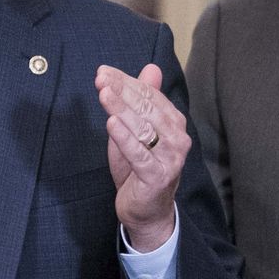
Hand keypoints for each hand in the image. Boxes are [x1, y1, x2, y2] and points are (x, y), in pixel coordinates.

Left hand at [94, 64, 185, 251]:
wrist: (147, 211)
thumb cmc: (140, 168)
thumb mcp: (138, 130)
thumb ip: (143, 100)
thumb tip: (151, 67)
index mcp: (174, 123)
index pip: (150, 95)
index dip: (127, 82)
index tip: (104, 72)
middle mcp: (178, 138)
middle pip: (147, 108)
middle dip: (122, 91)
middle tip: (100, 78)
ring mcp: (170, 158)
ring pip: (143, 128)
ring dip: (121, 108)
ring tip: (103, 93)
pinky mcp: (157, 176)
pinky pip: (139, 153)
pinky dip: (124, 137)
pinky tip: (111, 123)